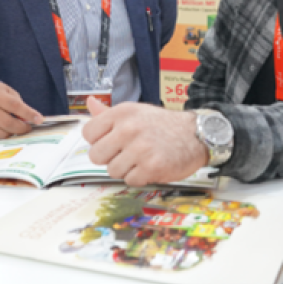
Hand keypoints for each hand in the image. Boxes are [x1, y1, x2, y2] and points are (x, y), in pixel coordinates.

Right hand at [0, 79, 42, 138]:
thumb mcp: (6, 91)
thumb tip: (27, 119)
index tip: (39, 120)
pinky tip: (1, 133)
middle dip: (20, 128)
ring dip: (8, 135)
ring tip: (13, 132)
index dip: (28, 113)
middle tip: (27, 129)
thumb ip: (18, 104)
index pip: (14, 105)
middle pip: (5, 121)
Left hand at [82, 97, 208, 186]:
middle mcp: (128, 128)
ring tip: (142, 158)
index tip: (111, 141)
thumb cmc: (162, 125)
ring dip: (126, 168)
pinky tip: (151, 165)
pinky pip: (130, 180)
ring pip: (112, 171)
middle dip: (110, 157)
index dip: (98, 141)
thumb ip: (109, 113)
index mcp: (122, 113)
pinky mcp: (152, 166)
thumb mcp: (135, 112)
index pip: (88, 133)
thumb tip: (89, 103)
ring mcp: (140, 148)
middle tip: (127, 152)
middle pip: (96, 156)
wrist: (195, 134)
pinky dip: (140, 177)